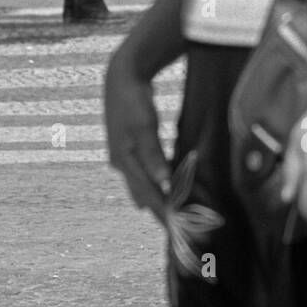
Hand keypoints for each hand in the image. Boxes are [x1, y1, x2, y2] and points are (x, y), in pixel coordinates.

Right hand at [104, 48, 170, 224]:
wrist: (121, 76)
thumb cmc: (133, 99)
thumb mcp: (144, 125)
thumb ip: (154, 155)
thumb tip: (164, 184)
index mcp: (123, 160)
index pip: (148, 195)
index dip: (165, 213)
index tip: (182, 230)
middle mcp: (121, 163)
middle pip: (144, 196)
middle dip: (163, 214)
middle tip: (185, 230)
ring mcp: (124, 157)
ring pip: (143, 188)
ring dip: (160, 202)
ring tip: (177, 218)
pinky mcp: (130, 149)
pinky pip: (144, 175)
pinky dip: (157, 186)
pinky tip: (165, 190)